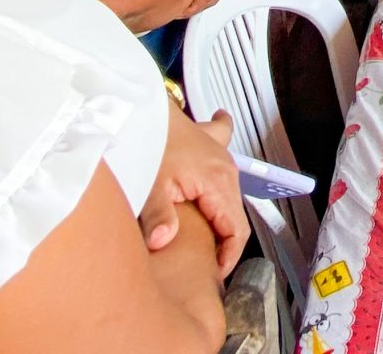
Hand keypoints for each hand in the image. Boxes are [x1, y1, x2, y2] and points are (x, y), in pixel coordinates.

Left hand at [141, 108, 249, 275]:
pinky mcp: (211, 149)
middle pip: (234, 218)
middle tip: (203, 265)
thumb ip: (158, 217)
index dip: (228, 257)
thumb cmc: (149, 142)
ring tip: (205, 241)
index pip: (237, 231)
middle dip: (222, 244)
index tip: (214, 274)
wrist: (145, 108)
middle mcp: (226, 171)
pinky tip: (213, 196)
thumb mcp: (150, 185)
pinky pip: (224, 170)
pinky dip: (220, 183)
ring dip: (219, 220)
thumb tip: (162, 243)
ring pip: (230, 199)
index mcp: (218, 182)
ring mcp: (221, 159)